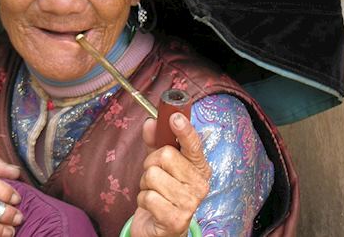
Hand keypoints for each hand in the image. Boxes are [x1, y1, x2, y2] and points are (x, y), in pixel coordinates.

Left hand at [130, 113, 210, 236]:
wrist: (161, 227)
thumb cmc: (163, 190)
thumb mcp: (159, 162)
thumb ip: (155, 141)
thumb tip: (151, 123)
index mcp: (199, 167)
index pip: (193, 145)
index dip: (184, 130)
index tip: (175, 117)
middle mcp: (200, 184)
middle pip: (165, 155)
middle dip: (151, 163)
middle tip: (154, 175)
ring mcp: (190, 203)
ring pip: (153, 175)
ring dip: (145, 183)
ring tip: (154, 191)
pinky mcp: (176, 220)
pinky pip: (147, 197)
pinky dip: (143, 199)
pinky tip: (152, 206)